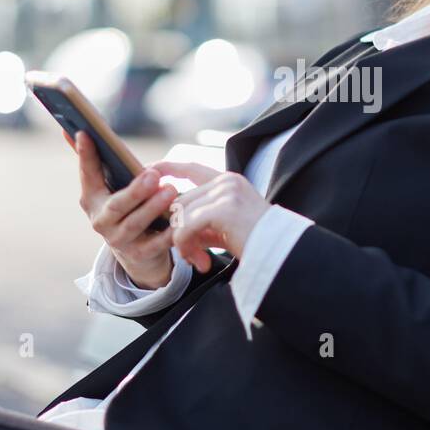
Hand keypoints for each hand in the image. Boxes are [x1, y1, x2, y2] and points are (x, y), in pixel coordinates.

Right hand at [75, 131, 178, 287]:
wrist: (136, 252)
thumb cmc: (124, 207)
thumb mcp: (109, 186)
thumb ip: (94, 160)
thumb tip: (73, 129)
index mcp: (92, 199)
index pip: (87, 174)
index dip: (85, 156)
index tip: (86, 134)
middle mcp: (101, 220)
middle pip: (116, 205)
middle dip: (134, 191)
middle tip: (153, 175)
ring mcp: (119, 240)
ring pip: (135, 224)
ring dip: (152, 208)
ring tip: (170, 190)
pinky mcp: (140, 255)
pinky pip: (156, 244)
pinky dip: (168, 233)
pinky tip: (180, 220)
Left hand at [147, 161, 271, 272]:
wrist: (280, 254)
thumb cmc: (254, 243)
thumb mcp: (222, 228)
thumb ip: (199, 221)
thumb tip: (170, 226)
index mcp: (228, 181)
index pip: (191, 168)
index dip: (167, 167)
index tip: (148, 170)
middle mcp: (226, 182)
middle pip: (180, 200)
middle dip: (179, 231)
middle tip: (191, 257)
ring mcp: (226, 193)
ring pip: (181, 214)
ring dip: (183, 243)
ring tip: (198, 261)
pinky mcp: (224, 209)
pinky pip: (187, 226)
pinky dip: (186, 246)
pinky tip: (200, 261)